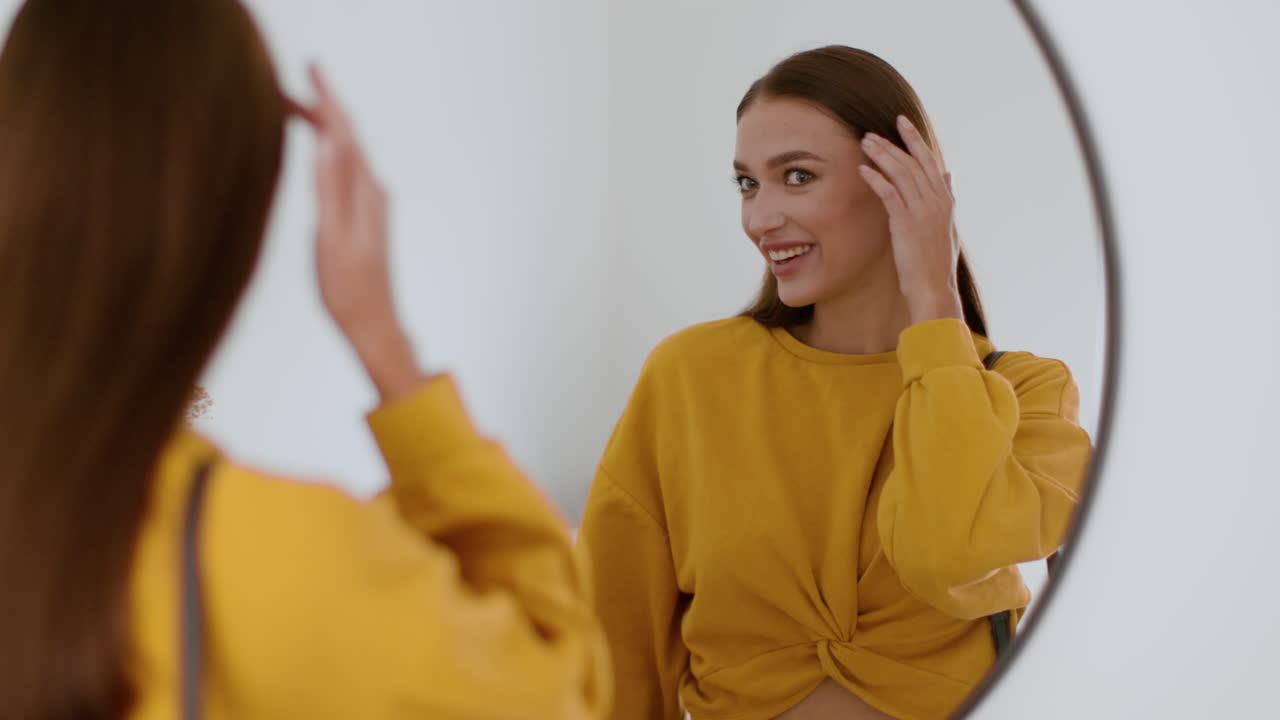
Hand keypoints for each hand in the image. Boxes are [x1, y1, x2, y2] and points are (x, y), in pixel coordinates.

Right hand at [291, 65, 423, 399]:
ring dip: (324, 126)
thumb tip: (326, 140)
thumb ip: (329, 188)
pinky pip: (346, 169)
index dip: (326, 98)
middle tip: (290, 84)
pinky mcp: (365, 216)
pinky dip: (329, 149)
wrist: (374, 325)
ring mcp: (371, 204)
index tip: (310, 69)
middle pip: (346, 136)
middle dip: (321, 106)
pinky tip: (320, 151)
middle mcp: (372, 191)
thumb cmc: (349, 290)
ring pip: (346, 152)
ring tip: (299, 106)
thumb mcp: (331, 238)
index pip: (343, 132)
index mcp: (364, 191)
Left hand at [857, 115, 962, 323]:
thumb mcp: (948, 227)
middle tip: (872, 131)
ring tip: (864, 143)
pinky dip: (876, 178)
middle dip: (893, 143)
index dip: (915, 140)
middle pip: (913, 162)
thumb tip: (948, 175)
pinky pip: (889, 193)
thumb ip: (948, 198)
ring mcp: (922, 211)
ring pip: (901, 173)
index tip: (902, 123)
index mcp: (945, 201)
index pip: (929, 162)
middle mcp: (935, 202)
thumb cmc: (936, 263)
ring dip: (881, 155)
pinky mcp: (906, 223)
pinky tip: (862, 169)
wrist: (934, 287)